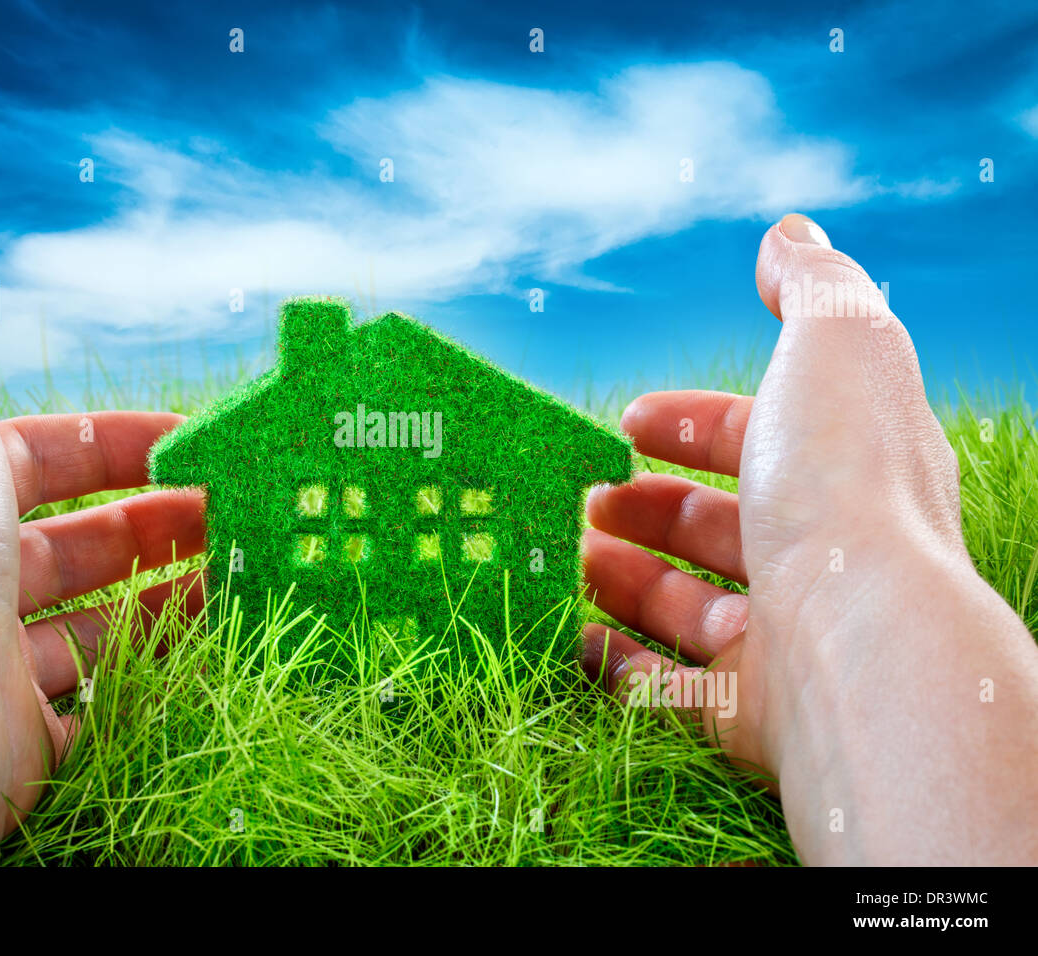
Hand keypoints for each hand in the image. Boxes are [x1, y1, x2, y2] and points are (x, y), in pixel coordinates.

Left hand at [0, 273, 203, 863]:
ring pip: (98, 617)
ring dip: (172, 589)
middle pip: (80, 539)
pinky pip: (102, 694)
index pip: (44, 455)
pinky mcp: (22, 733)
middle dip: (163, 517)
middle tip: (237, 509)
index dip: (124, 440)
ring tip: (242, 570)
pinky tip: (209, 639)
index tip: (201, 439)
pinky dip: (155, 667)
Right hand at [581, 214, 1037, 863]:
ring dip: (620, 576)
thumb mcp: (836, 345)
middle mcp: (822, 559)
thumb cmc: (843, 485)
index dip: (693, 423)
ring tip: (563, 554)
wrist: (858, 645)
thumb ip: (812, 284)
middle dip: (644, 505)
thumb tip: (790, 233)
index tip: (626, 420)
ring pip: (687, 606)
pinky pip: (669, 689)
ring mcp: (787, 643)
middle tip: (582, 497)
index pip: (763, 440)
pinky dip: (617, 661)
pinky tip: (572, 631)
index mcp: (844, 473)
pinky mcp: (750, 715)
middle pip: (718, 527)